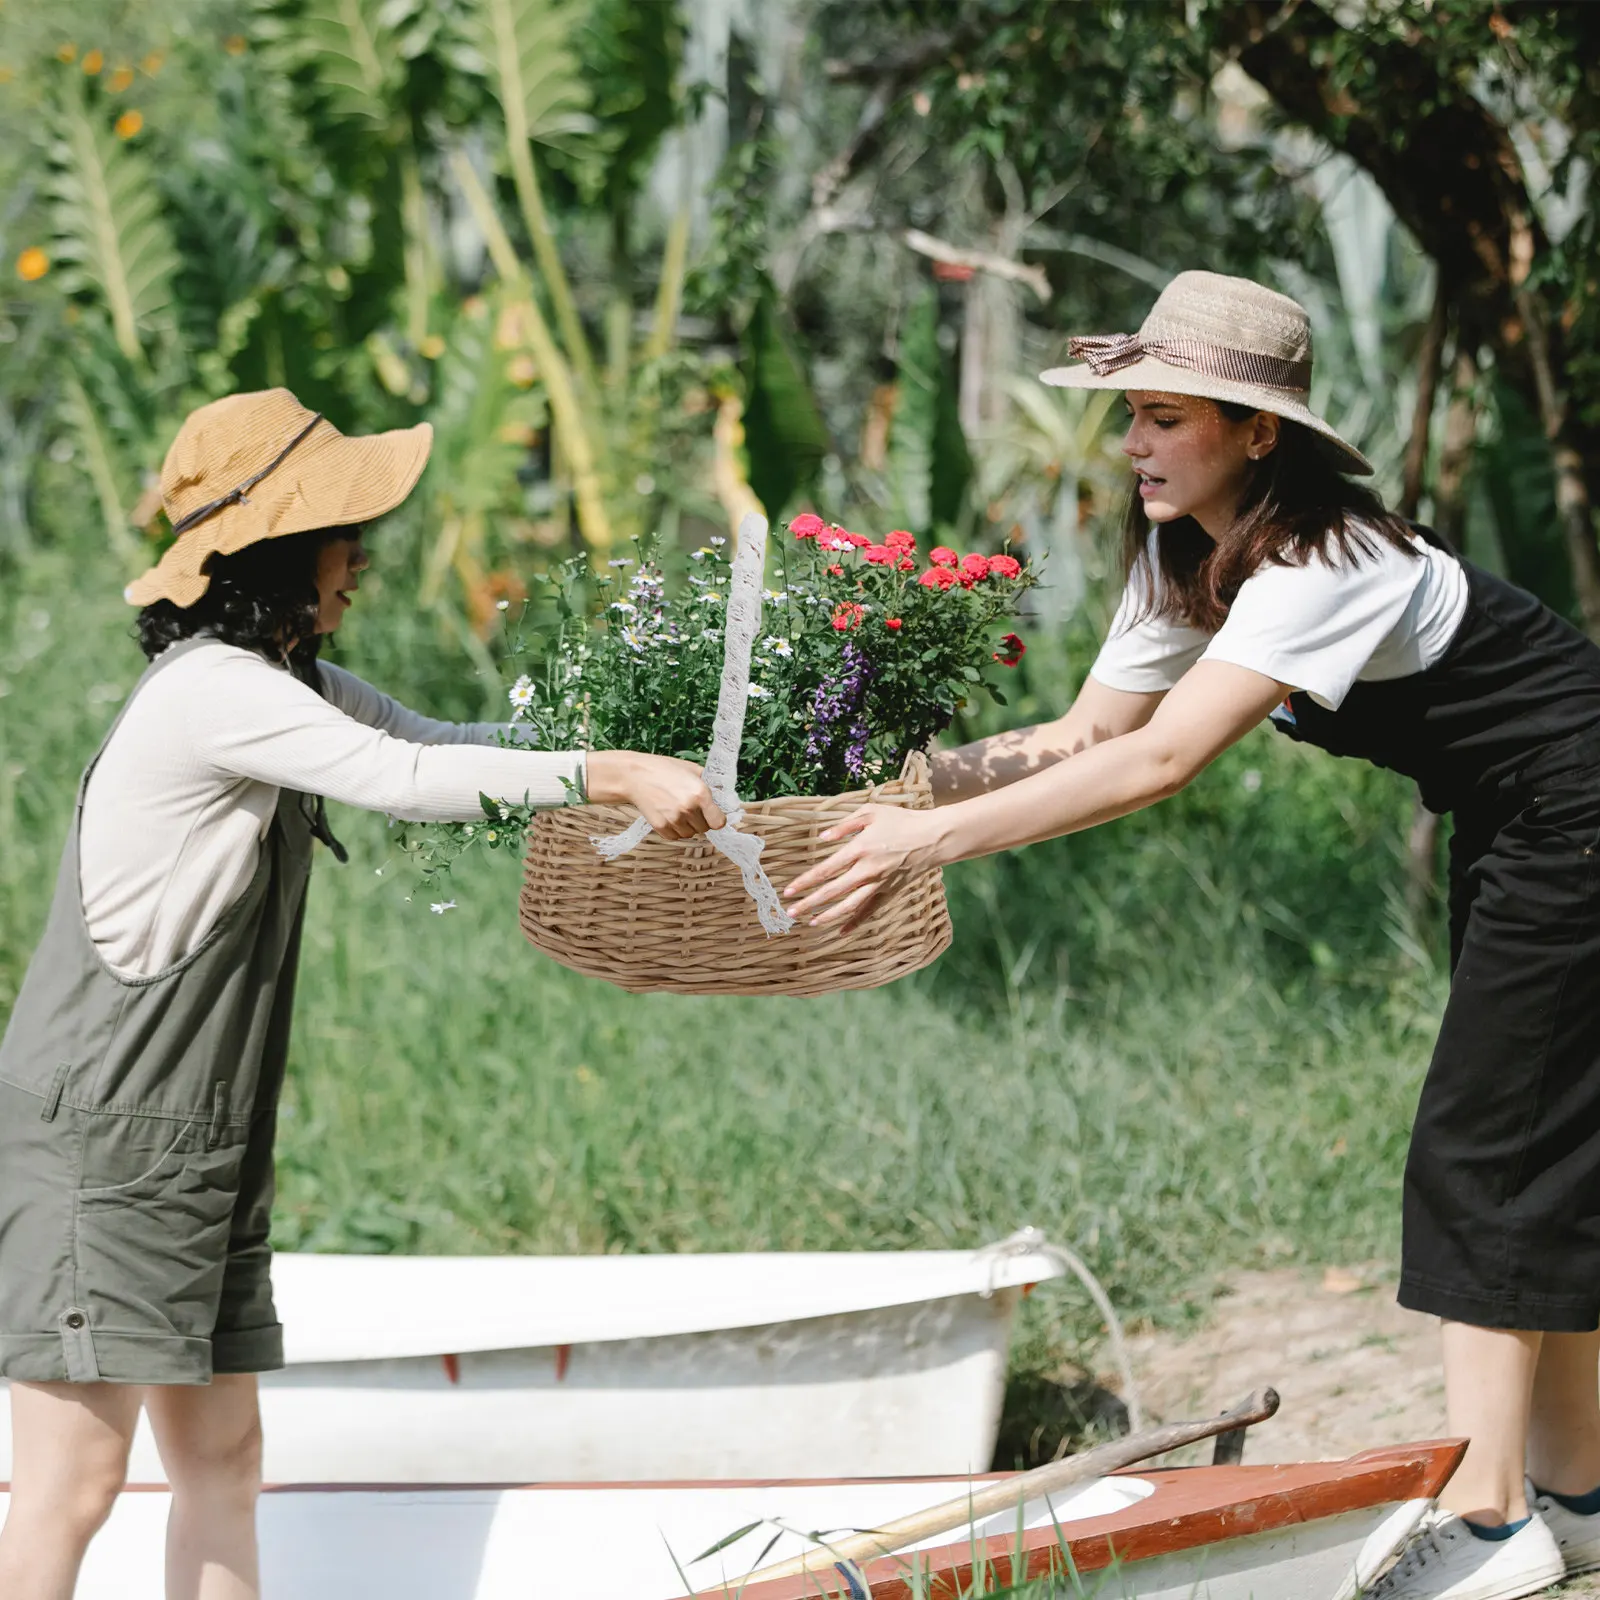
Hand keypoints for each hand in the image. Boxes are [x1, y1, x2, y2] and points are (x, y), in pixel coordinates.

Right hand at [587, 752, 725, 839]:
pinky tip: (668, 814)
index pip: (719, 822)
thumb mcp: (691, 770)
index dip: (717, 819)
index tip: (713, 815)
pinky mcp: (661, 827)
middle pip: (704, 829)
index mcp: (700, 793)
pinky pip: (675, 836)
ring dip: (687, 826)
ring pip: (690, 834)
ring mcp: (674, 819)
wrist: (635, 775)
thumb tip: (723, 797)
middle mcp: (688, 808)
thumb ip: (709, 784)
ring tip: (677, 809)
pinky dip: (674, 829)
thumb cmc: (664, 769)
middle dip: (701, 820)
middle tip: (690, 807)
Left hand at [783, 804, 942, 929]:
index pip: (826, 869)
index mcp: (859, 849)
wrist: (933, 838)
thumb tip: (822, 838)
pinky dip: (855, 922)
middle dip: (810, 903)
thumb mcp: (871, 813)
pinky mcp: (889, 892)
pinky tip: (841, 931)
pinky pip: (870, 911)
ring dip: (828, 916)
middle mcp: (867, 871)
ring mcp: (879, 884)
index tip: (789, 890)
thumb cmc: (901, 821)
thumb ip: (844, 825)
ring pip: (849, 906)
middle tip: (791, 912)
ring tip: (811, 923)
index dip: (806, 881)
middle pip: (833, 892)